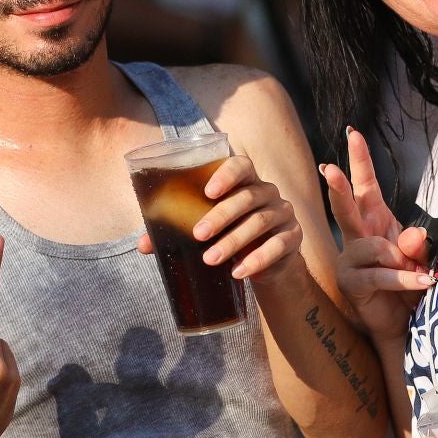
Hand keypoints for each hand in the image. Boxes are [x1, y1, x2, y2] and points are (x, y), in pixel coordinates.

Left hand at [137, 151, 302, 285]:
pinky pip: (278, 245)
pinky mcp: (292, 237)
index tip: (207, 191)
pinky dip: (258, 259)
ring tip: (211, 259)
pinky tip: (239, 272)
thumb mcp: (207, 230)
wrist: (264, 262)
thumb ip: (177, 231)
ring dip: (234, 241)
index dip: (226, 174)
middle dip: (221, 216)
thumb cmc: (229, 234)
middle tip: (198, 235)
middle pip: (248, 197)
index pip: (241, 165)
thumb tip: (145, 245)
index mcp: (245, 181)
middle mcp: (267, 192)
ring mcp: (283, 213)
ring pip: (260, 221)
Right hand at [320, 128, 433, 340]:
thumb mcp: (420, 258)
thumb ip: (417, 244)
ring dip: (399, 259)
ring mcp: (351, 259)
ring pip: (372, 247)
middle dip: (339, 187)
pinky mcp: (352, 283)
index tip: (354, 133)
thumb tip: (413, 234)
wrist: (404, 322)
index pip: (367, 186)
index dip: (360, 160)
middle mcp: (358, 236)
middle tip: (328, 169)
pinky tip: (423, 281)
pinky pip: (379, 275)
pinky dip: (404, 278)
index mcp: (376, 221)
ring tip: (418, 272)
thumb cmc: (410, 283)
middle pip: (347, 206)